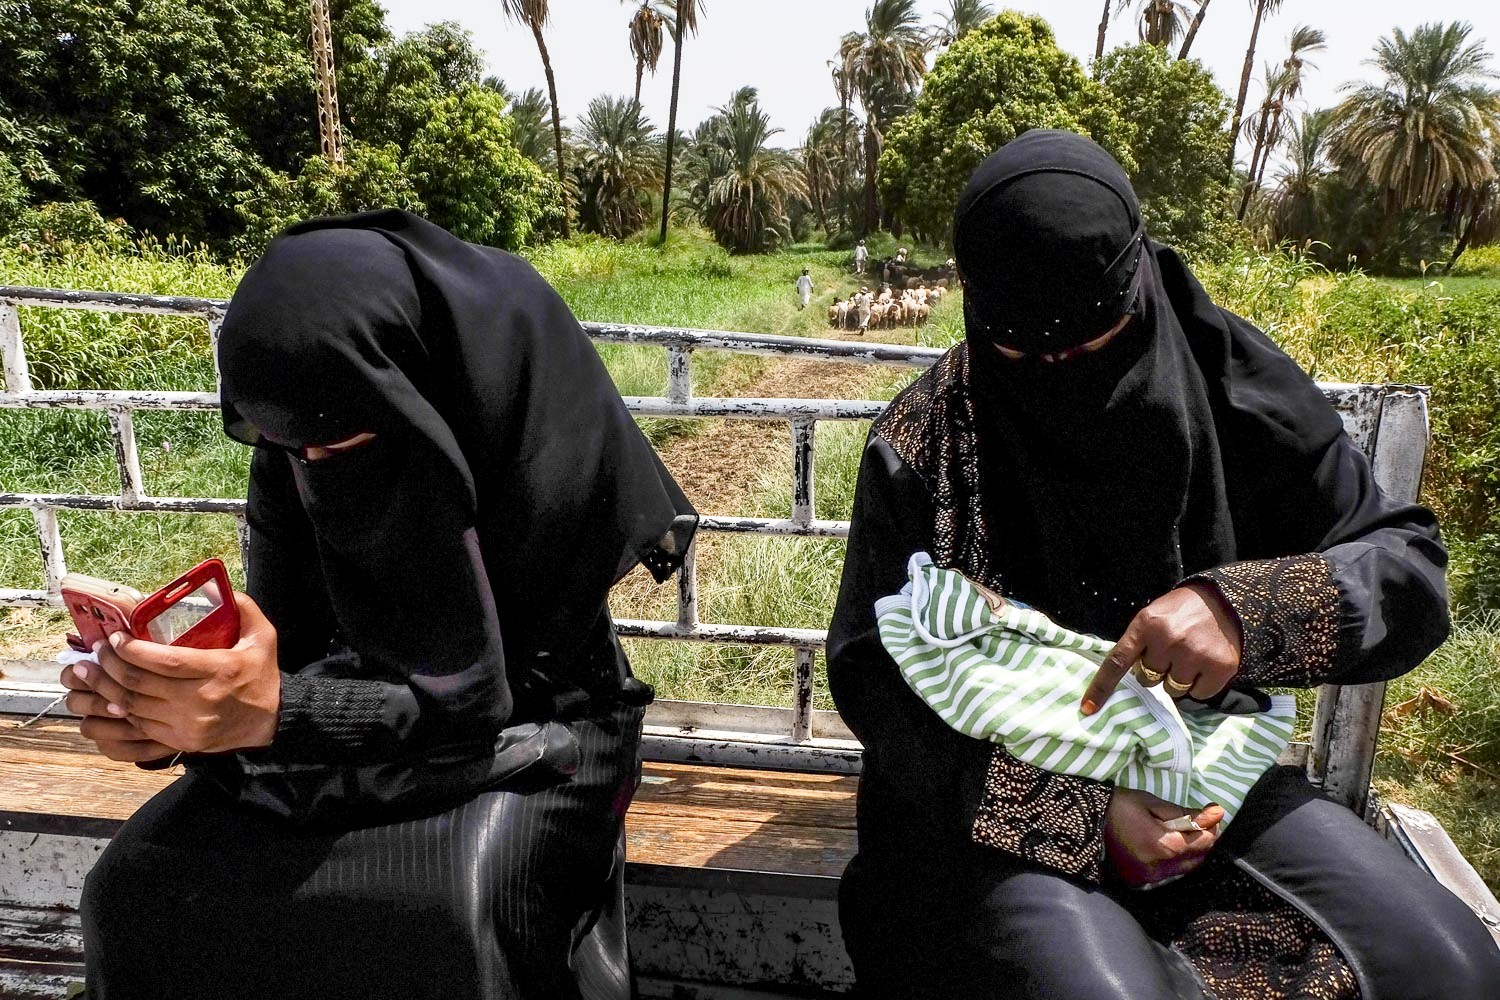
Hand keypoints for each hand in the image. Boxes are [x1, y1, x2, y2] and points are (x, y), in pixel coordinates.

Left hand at [65, 592, 281, 754]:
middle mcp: (201, 699)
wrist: (271, 722)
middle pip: (141, 683)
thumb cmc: (262, 675)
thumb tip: (217, 589)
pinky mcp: (181, 740)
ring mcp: (188, 724)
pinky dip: (122, 709)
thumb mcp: (263, 637)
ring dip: (106, 688)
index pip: (165, 661)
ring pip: (134, 706)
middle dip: (110, 665)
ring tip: (90, 672)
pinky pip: (141, 725)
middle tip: (96, 651)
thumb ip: (244, 608)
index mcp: (219, 670)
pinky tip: (111, 696)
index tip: (116, 637)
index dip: (132, 650)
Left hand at [1081, 583, 1241, 713]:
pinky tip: (1204, 664)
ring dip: (1177, 679)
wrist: (1225, 601)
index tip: (1088, 709)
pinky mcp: (1219, 667)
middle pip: (1147, 679)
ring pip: (1172, 689)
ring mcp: (1194, 654)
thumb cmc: (1181, 611)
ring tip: (1188, 657)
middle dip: (1156, 671)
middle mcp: (1169, 640)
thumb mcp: (1151, 617)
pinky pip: (1198, 694)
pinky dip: (1199, 685)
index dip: (1101, 687)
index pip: (1117, 662)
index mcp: (1146, 625)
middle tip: (1170, 652)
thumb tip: (1124, 677)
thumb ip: (1138, 643)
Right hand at [1104, 788, 1225, 886]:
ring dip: (1189, 853)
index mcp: (1163, 846)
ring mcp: (1148, 879)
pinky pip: (1167, 875)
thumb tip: (1214, 815)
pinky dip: (1173, 862)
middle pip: (1198, 859)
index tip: (1212, 814)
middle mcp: (1159, 869)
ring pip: (1184, 869)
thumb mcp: (1150, 803)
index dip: (1212, 828)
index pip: (1205, 842)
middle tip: (1199, 824)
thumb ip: (1183, 813)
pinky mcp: (1139, 883)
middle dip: (1203, 842)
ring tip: (1182, 834)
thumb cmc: (1117, 806)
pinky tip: (1165, 847)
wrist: (1081, 824)